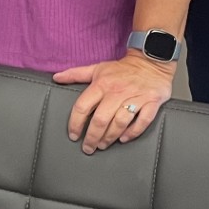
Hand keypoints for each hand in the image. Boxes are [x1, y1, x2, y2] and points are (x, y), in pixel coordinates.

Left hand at [54, 52, 175, 153]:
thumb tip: (56, 77)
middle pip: (101, 119)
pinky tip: (124, 139)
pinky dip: (133, 132)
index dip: (75, 123)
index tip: (73, 135)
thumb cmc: (122, 68)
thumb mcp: (97, 68)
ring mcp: (135, 97)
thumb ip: (76, 74)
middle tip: (88, 148)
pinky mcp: (152, 102)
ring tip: (103, 145)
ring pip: (120, 122)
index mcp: (101, 84)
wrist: (151, 61)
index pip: (83, 107)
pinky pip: (143, 120)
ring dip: (110, 137)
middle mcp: (117, 92)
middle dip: (92, 137)